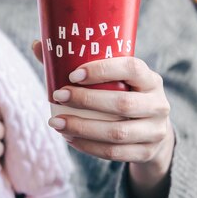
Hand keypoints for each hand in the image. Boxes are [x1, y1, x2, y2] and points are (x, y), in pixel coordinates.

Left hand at [32, 40, 173, 197]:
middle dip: (85, 101)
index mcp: (150, 79)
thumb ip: (78, 62)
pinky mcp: (146, 152)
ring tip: (56, 123)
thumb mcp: (114, 79)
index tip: (73, 74)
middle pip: (122, 104)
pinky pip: (114, 153)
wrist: (153, 130)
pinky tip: (69, 138)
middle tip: (57, 96)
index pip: (131, 68)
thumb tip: (38, 44)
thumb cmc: (124, 95)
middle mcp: (158, 104)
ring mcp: (155, 131)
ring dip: (82, 128)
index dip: (102, 70)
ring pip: (117, 132)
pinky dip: (88, 146)